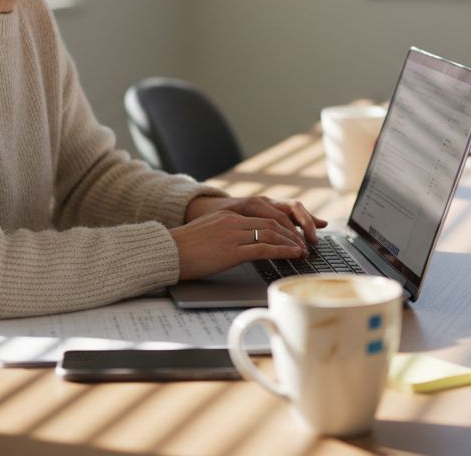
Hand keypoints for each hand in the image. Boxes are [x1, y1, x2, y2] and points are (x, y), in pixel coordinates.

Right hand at [170, 210, 306, 280]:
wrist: (167, 252)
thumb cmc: (183, 249)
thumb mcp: (207, 234)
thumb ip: (225, 234)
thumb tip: (238, 245)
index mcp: (227, 216)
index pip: (262, 217)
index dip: (281, 226)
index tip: (292, 234)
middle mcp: (233, 221)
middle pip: (271, 222)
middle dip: (290, 233)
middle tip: (303, 243)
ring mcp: (233, 235)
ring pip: (270, 233)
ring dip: (290, 242)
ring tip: (302, 251)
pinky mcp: (232, 250)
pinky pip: (264, 248)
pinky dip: (282, 251)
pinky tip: (293, 255)